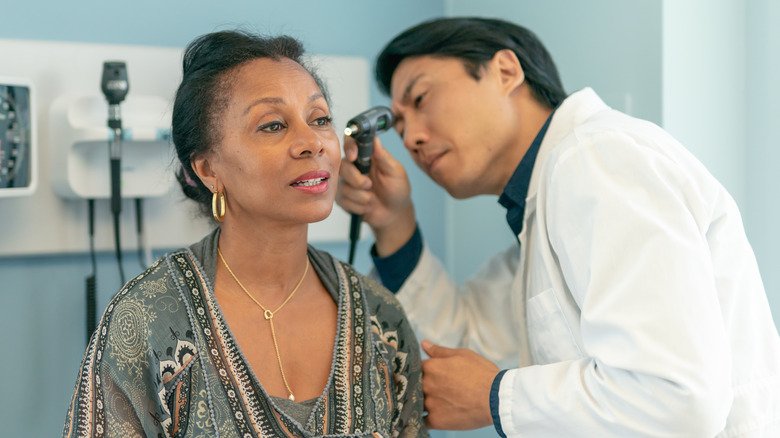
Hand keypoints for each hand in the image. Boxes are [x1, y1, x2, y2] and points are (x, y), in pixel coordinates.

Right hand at [336, 135, 415, 255]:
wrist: (394, 214)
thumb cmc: (397, 190)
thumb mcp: (395, 172)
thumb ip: (383, 157)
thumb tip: (375, 138)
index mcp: (367, 156)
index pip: (351, 143)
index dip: (349, 147)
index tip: (354, 157)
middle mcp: (354, 166)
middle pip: (343, 166)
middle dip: (356, 179)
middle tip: (370, 185)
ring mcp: (346, 182)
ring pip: (343, 186)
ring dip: (360, 196)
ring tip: (372, 199)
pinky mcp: (343, 198)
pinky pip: (342, 200)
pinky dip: (357, 206)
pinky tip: (367, 207)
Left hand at [421, 340, 498, 429]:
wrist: (496, 398)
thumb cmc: (482, 373)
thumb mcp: (462, 355)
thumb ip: (440, 351)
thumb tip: (424, 344)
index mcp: (431, 367)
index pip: (416, 367)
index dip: (423, 371)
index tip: (431, 374)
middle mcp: (426, 385)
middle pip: (415, 385)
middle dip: (424, 386)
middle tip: (439, 388)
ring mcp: (430, 404)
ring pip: (418, 402)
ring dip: (424, 401)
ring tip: (440, 402)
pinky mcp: (436, 421)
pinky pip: (423, 419)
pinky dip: (427, 417)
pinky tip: (436, 414)